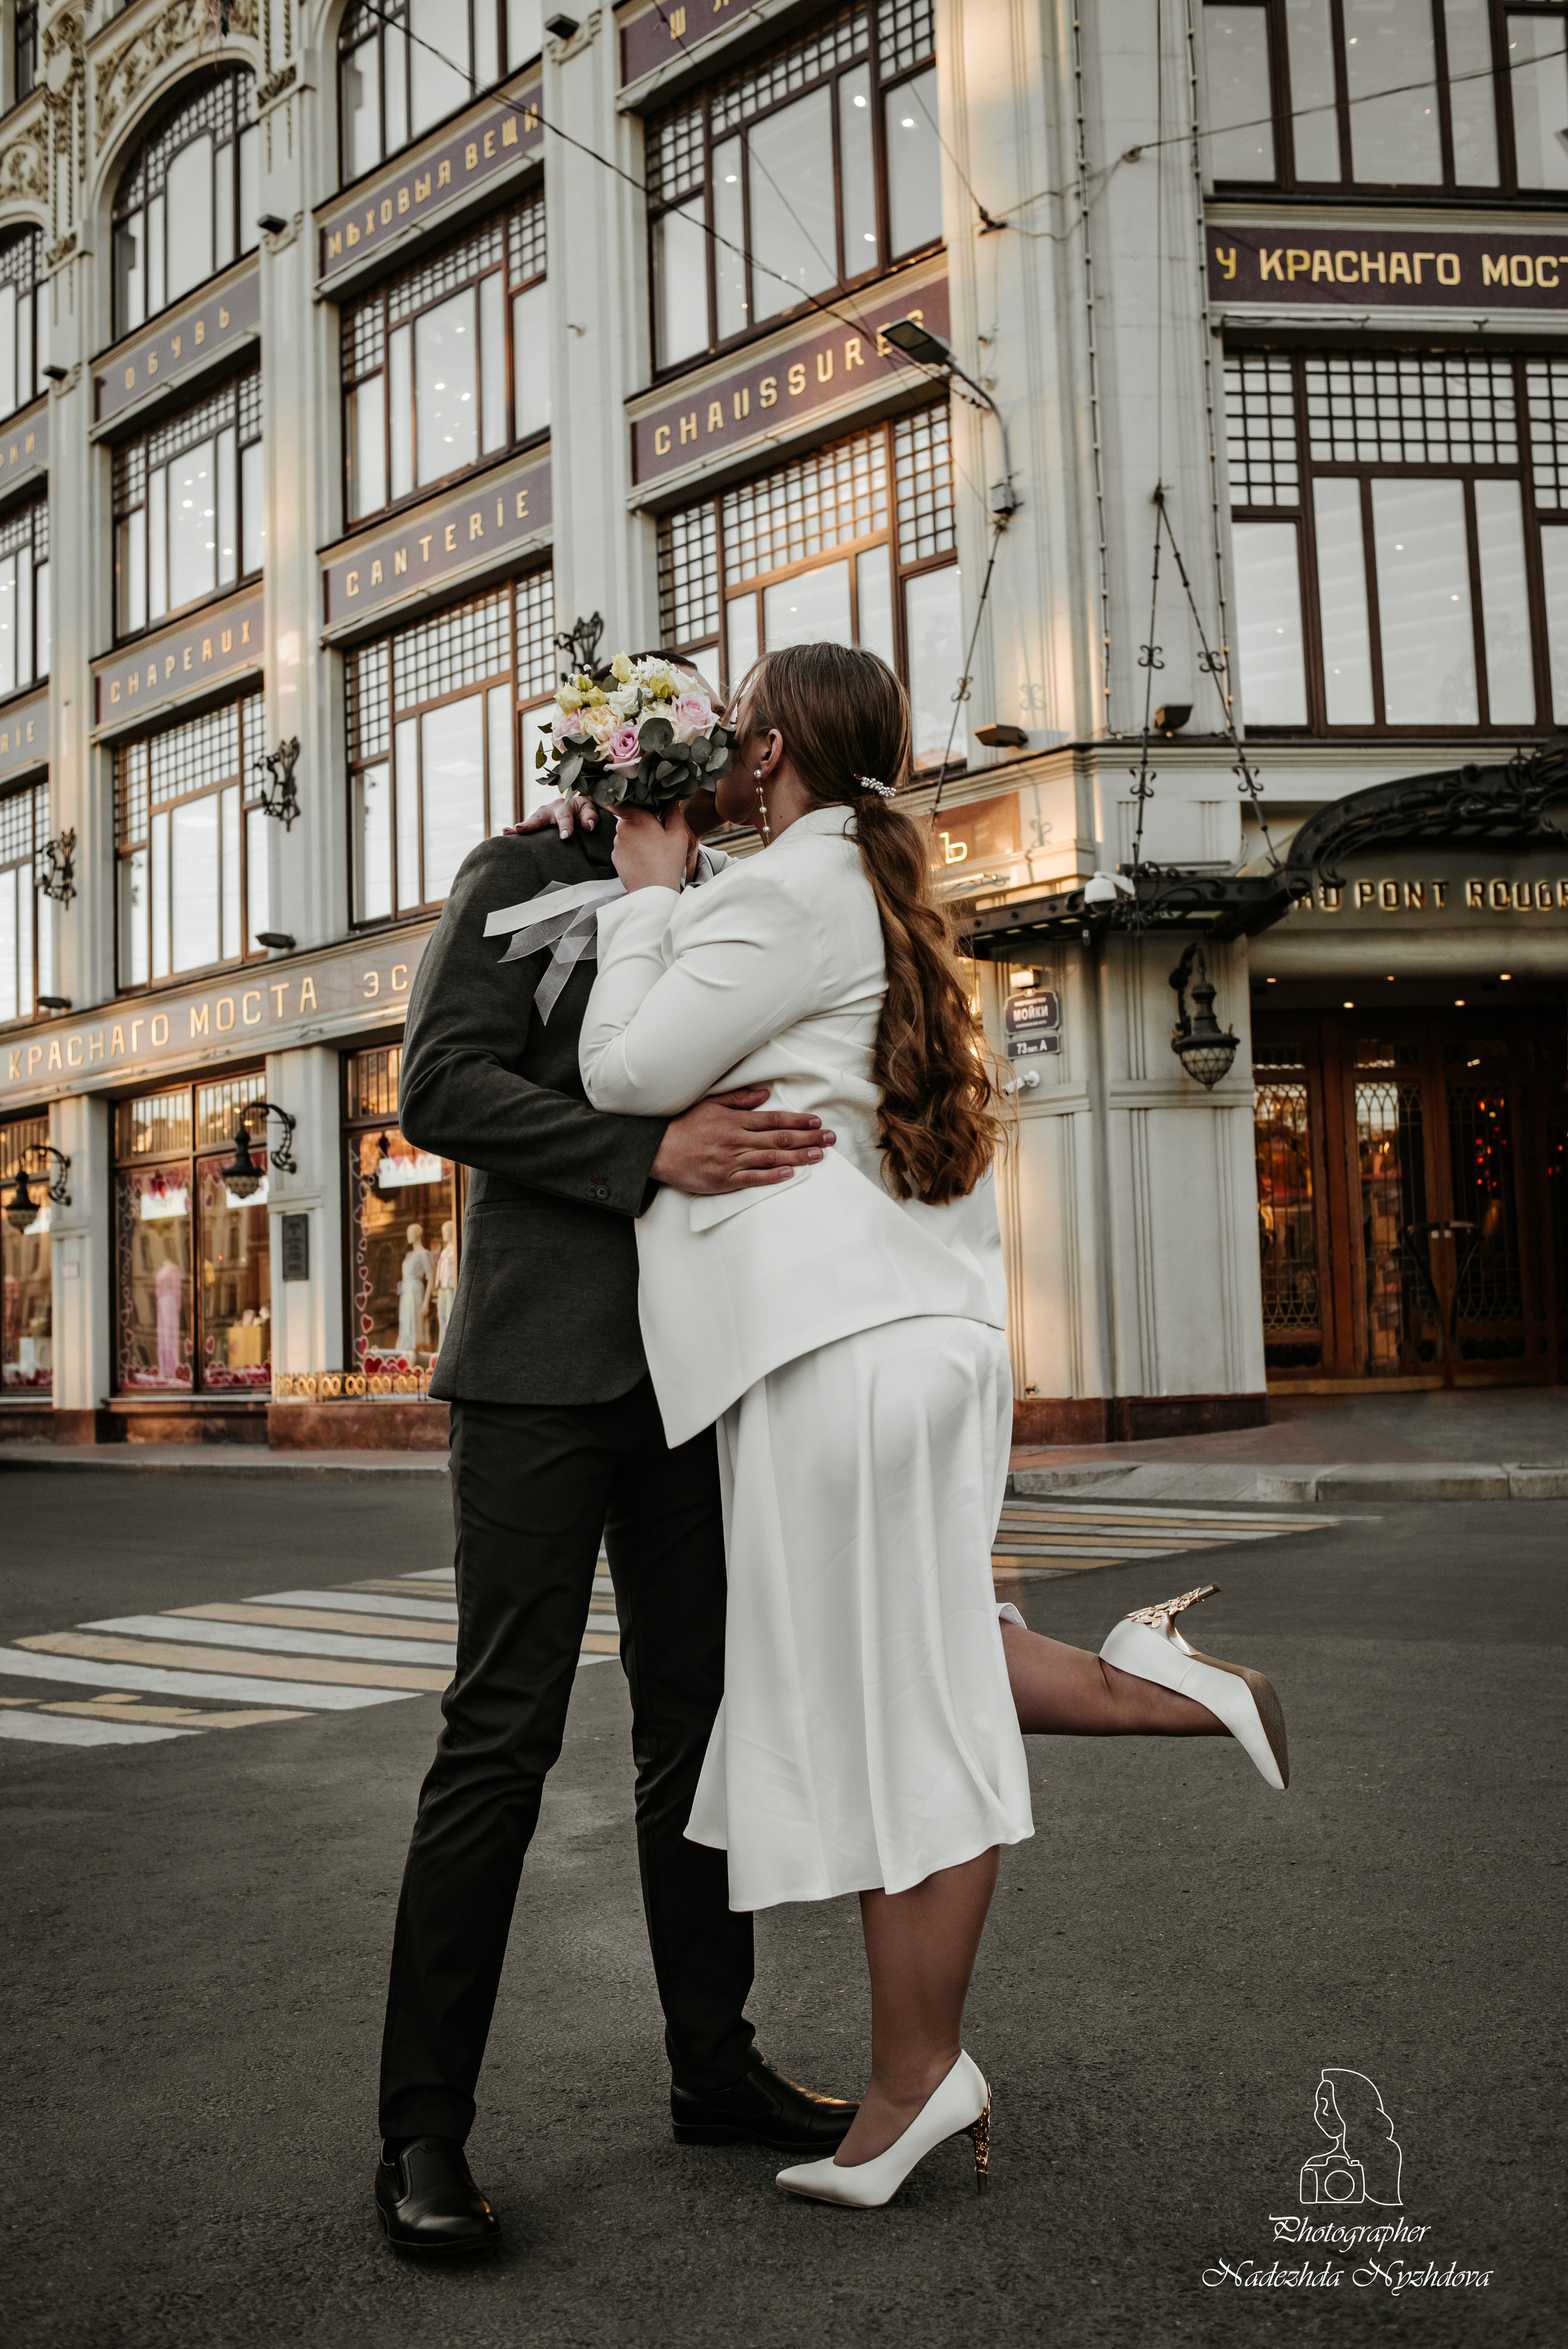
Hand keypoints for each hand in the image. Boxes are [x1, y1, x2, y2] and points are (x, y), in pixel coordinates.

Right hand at [506, 792, 597, 838]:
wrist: (576, 809)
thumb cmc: (583, 812)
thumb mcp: (589, 810)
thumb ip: (590, 816)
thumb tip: (588, 825)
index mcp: (564, 806)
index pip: (565, 817)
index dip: (566, 826)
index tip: (565, 837)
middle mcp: (548, 810)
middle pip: (539, 817)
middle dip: (530, 824)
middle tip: (521, 830)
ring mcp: (539, 818)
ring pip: (529, 822)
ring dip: (519, 828)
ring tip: (508, 833)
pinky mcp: (534, 825)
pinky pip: (525, 829)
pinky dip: (515, 832)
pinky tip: (505, 837)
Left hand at [613, 804, 690, 892]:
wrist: (653, 890)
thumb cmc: (668, 861)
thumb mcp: (677, 834)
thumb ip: (673, 812)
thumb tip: (670, 799)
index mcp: (637, 818)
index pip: (623, 800)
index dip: (626, 796)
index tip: (630, 795)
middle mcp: (622, 829)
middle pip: (629, 818)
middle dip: (640, 821)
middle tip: (656, 831)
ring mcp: (617, 844)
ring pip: (626, 833)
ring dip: (636, 836)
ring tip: (652, 849)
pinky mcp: (615, 858)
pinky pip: (624, 848)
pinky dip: (632, 850)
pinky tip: (644, 859)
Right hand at [650, 1088, 836, 1194]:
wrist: (658, 1150)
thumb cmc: (684, 1126)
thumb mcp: (710, 1104)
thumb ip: (738, 1099)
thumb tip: (764, 1094)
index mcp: (735, 1121)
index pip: (774, 1120)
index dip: (798, 1121)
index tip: (817, 1122)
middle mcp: (737, 1140)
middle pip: (779, 1139)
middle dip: (808, 1138)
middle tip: (830, 1138)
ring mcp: (732, 1161)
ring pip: (772, 1159)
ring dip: (798, 1157)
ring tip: (819, 1155)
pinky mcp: (725, 1179)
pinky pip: (753, 1178)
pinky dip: (774, 1176)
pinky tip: (791, 1174)